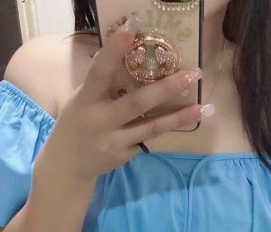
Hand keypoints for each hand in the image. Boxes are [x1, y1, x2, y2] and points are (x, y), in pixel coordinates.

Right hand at [37, 29, 207, 185]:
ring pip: (151, 127)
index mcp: (87, 99)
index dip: (114, 51)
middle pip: (137, 103)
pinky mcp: (124, 155)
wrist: (67, 164)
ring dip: (178, 117)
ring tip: (202, 107)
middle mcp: (101, 120)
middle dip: (166, 88)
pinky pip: (147, 137)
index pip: (100, 71)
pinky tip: (184, 119)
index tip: (131, 28)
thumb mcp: (83, 98)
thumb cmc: (78, 121)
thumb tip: (133, 53)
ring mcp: (114, 141)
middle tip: (191, 73)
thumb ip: (105, 82)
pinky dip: (164, 126)